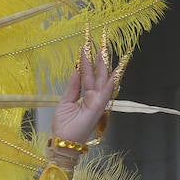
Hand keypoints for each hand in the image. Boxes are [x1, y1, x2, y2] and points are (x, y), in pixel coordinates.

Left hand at [51, 28, 124, 146]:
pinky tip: (116, 66)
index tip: (86, 45)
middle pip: (98, 72)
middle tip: (102, 38)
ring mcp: (98, 100)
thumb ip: (73, 85)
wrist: (63, 141)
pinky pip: (106, 89)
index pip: (88, 73)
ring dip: (104, 61)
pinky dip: (112, 77)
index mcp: (86, 95)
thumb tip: (76, 69)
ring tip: (105, 45)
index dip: (87, 59)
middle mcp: (94, 96)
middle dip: (100, 55)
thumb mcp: (65, 101)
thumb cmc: (64, 125)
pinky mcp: (99, 106)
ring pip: (103, 77)